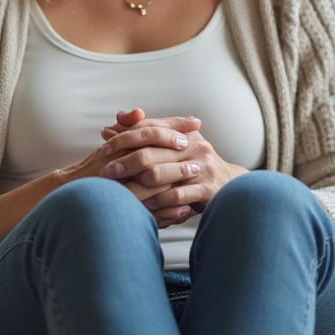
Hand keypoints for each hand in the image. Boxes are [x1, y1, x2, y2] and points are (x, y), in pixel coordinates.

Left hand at [99, 109, 247, 227]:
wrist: (231, 184)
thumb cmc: (194, 164)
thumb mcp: (173, 145)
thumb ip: (144, 135)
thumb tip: (109, 128)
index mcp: (183, 132)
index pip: (149, 129)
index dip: (124, 137)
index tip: (104, 146)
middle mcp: (193, 146)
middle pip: (149, 152)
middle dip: (124, 163)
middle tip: (106, 173)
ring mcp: (201, 167)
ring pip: (160, 174)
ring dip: (136, 186)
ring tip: (120, 193)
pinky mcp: (207, 188)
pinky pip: (176, 195)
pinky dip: (158, 201)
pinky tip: (145, 206)